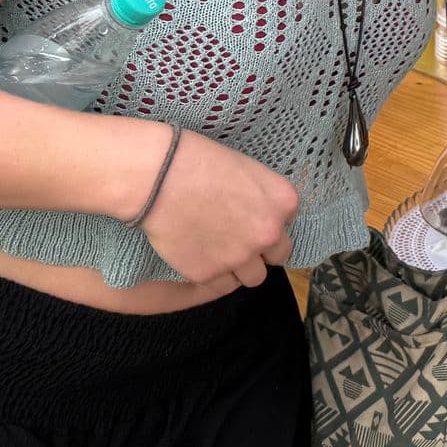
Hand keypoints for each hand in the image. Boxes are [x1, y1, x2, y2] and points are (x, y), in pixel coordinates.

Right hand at [132, 128, 299, 290]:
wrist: (158, 178)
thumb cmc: (200, 162)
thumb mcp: (247, 169)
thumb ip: (264, 197)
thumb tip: (262, 214)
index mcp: (283, 202)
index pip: (288, 223)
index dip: (267, 221)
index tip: (249, 216)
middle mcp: (269, 233)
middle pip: (278, 255)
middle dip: (261, 250)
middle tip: (238, 238)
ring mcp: (241, 257)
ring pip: (254, 277)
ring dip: (241, 268)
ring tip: (219, 249)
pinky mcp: (210, 274)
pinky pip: (221, 284)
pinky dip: (212, 273)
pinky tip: (198, 253)